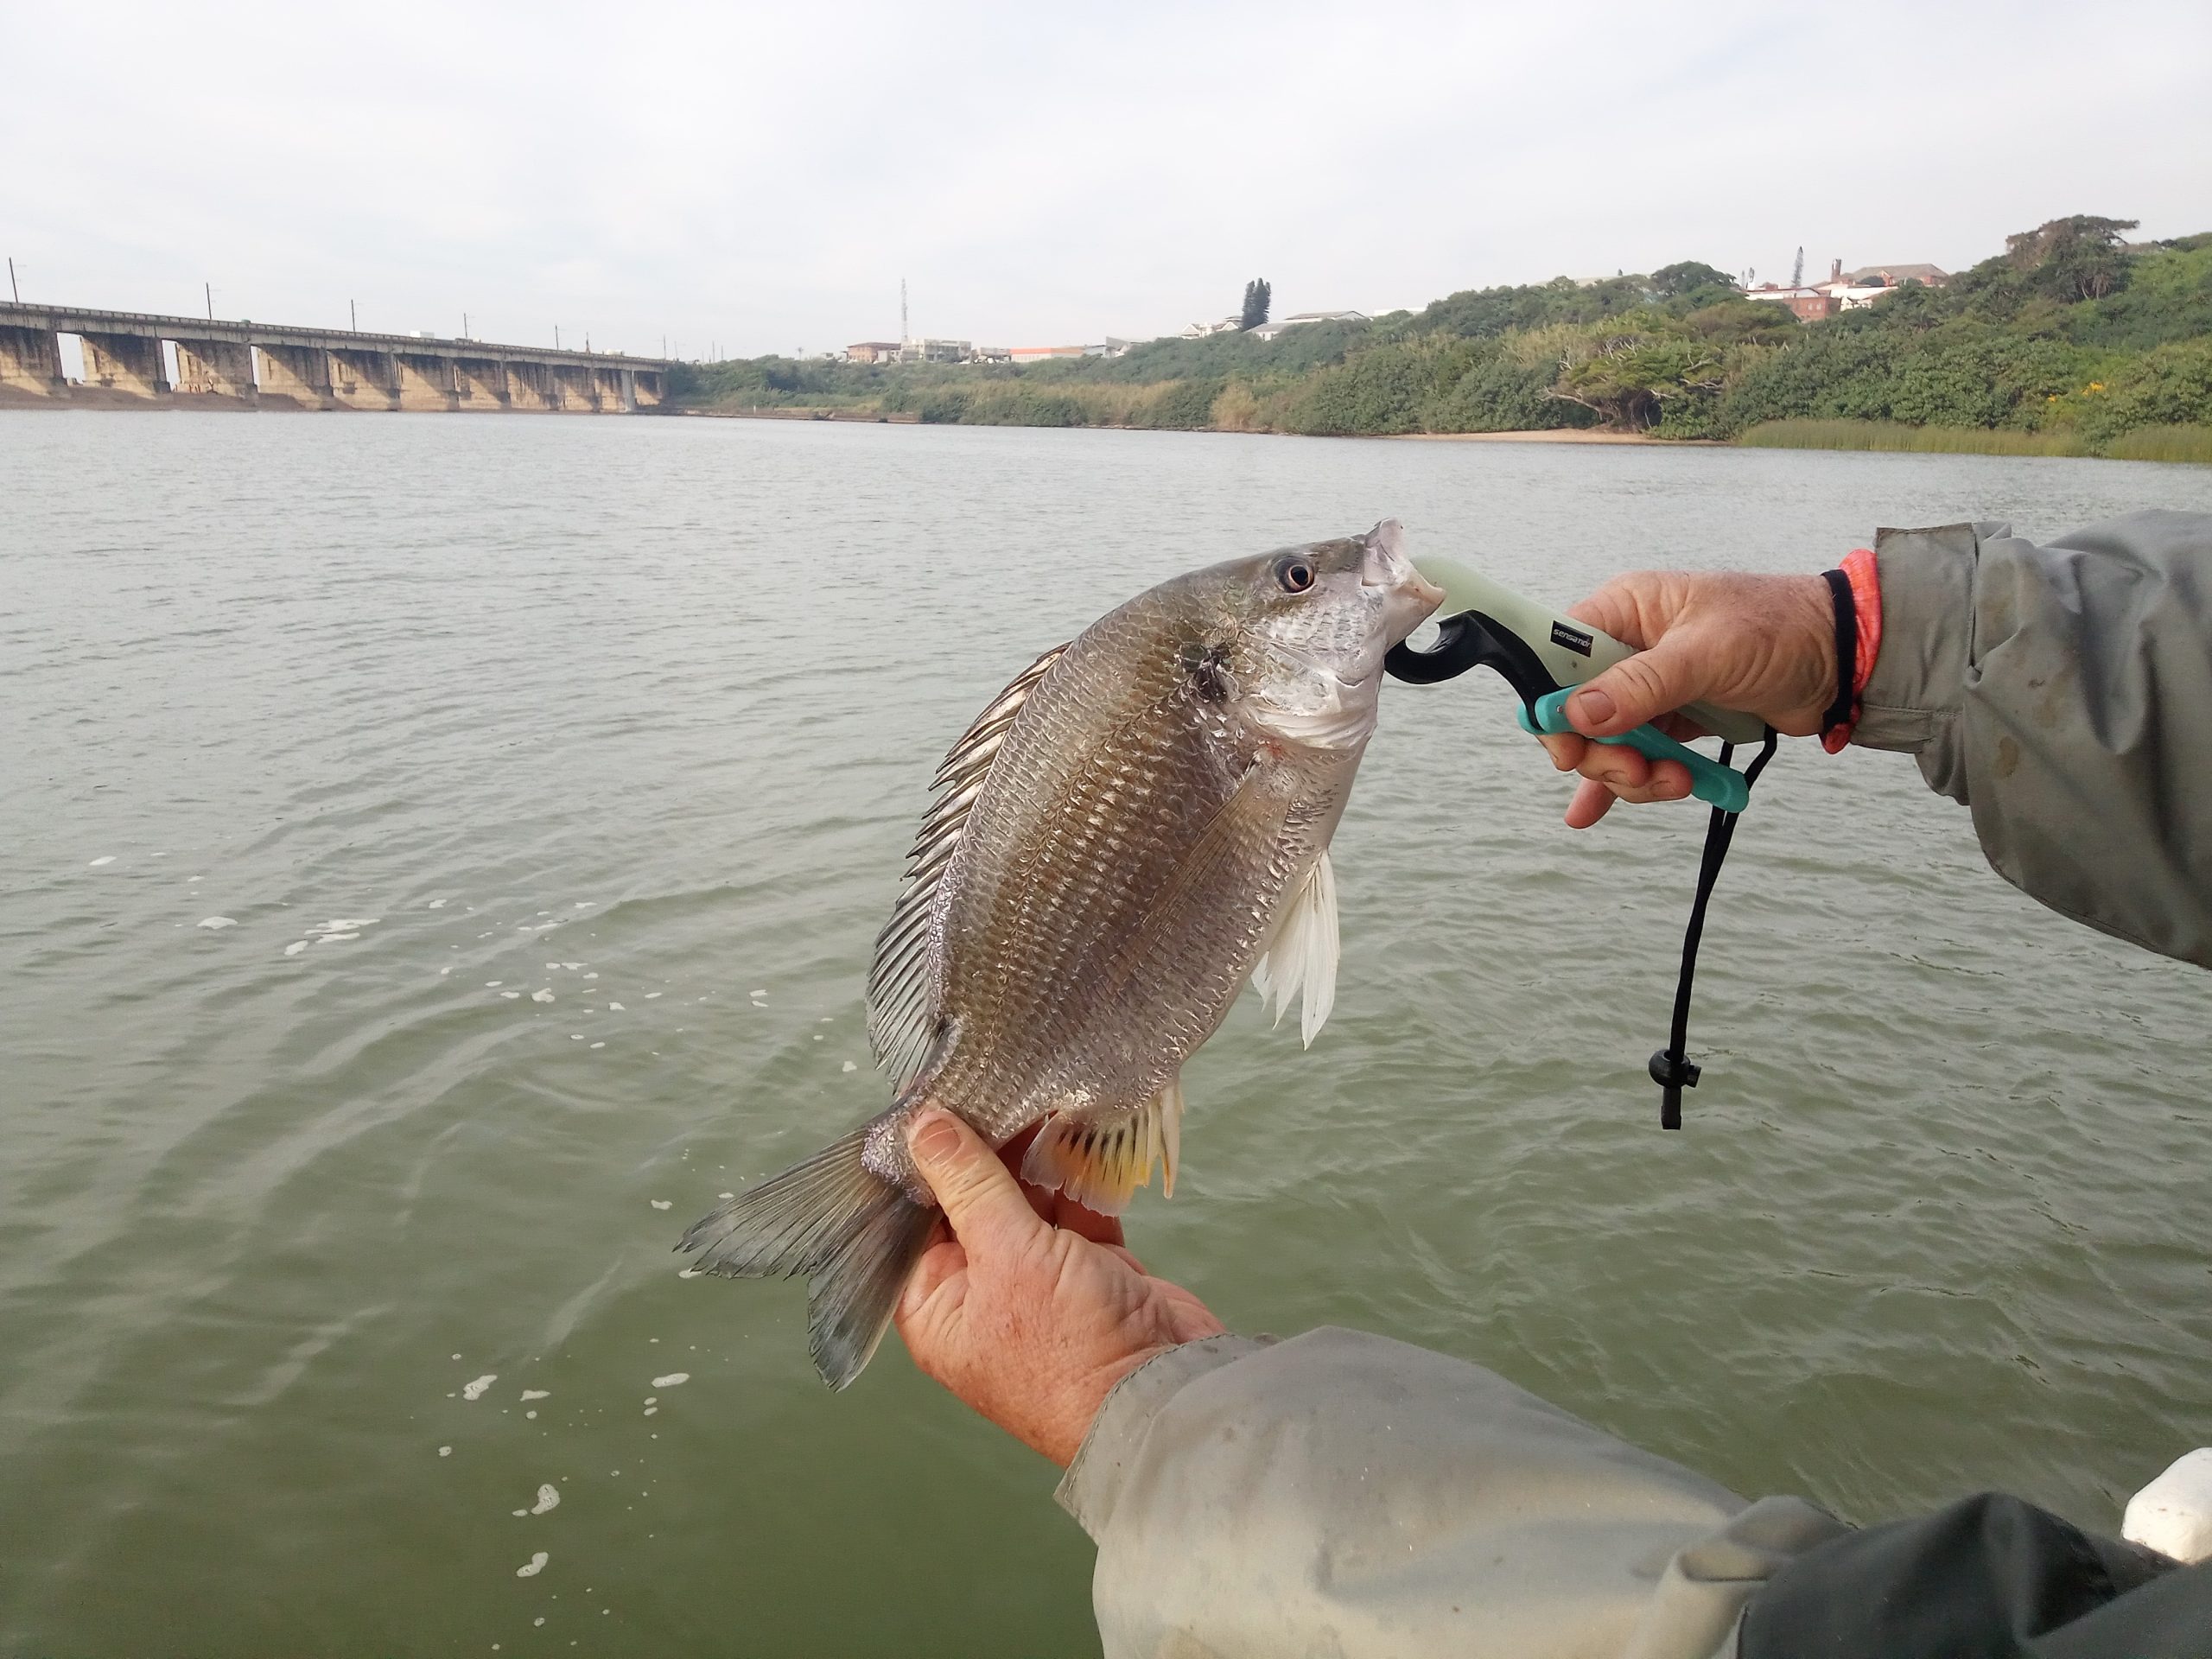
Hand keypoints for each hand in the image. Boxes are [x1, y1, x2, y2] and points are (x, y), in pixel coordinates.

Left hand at [894, 1109, 1223, 1466]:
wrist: (1165, 1393)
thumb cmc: (1068, 1347)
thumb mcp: (1007, 1256)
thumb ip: (968, 1184)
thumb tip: (921, 1127)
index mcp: (938, 1307)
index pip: (912, 1221)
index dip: (920, 1163)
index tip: (927, 1099)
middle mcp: (982, 1294)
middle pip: (970, 1205)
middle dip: (984, 1149)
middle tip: (990, 1084)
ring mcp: (1039, 1282)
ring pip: (1026, 1203)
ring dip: (1034, 1157)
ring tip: (1036, 1095)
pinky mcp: (1091, 1270)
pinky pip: (1074, 1210)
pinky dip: (1078, 1176)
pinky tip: (1077, 1130)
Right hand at [1537, 571, 1836, 826]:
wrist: (1843, 658)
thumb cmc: (1780, 630)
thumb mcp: (1708, 654)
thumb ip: (1641, 685)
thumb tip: (1576, 715)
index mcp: (1623, 611)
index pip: (1555, 658)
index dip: (1552, 706)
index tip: (1570, 748)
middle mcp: (1626, 648)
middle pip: (1576, 713)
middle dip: (1603, 753)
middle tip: (1638, 771)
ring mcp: (1648, 687)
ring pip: (1606, 744)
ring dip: (1630, 775)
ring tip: (1676, 782)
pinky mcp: (1673, 719)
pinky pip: (1634, 755)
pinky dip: (1622, 785)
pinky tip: (1592, 814)